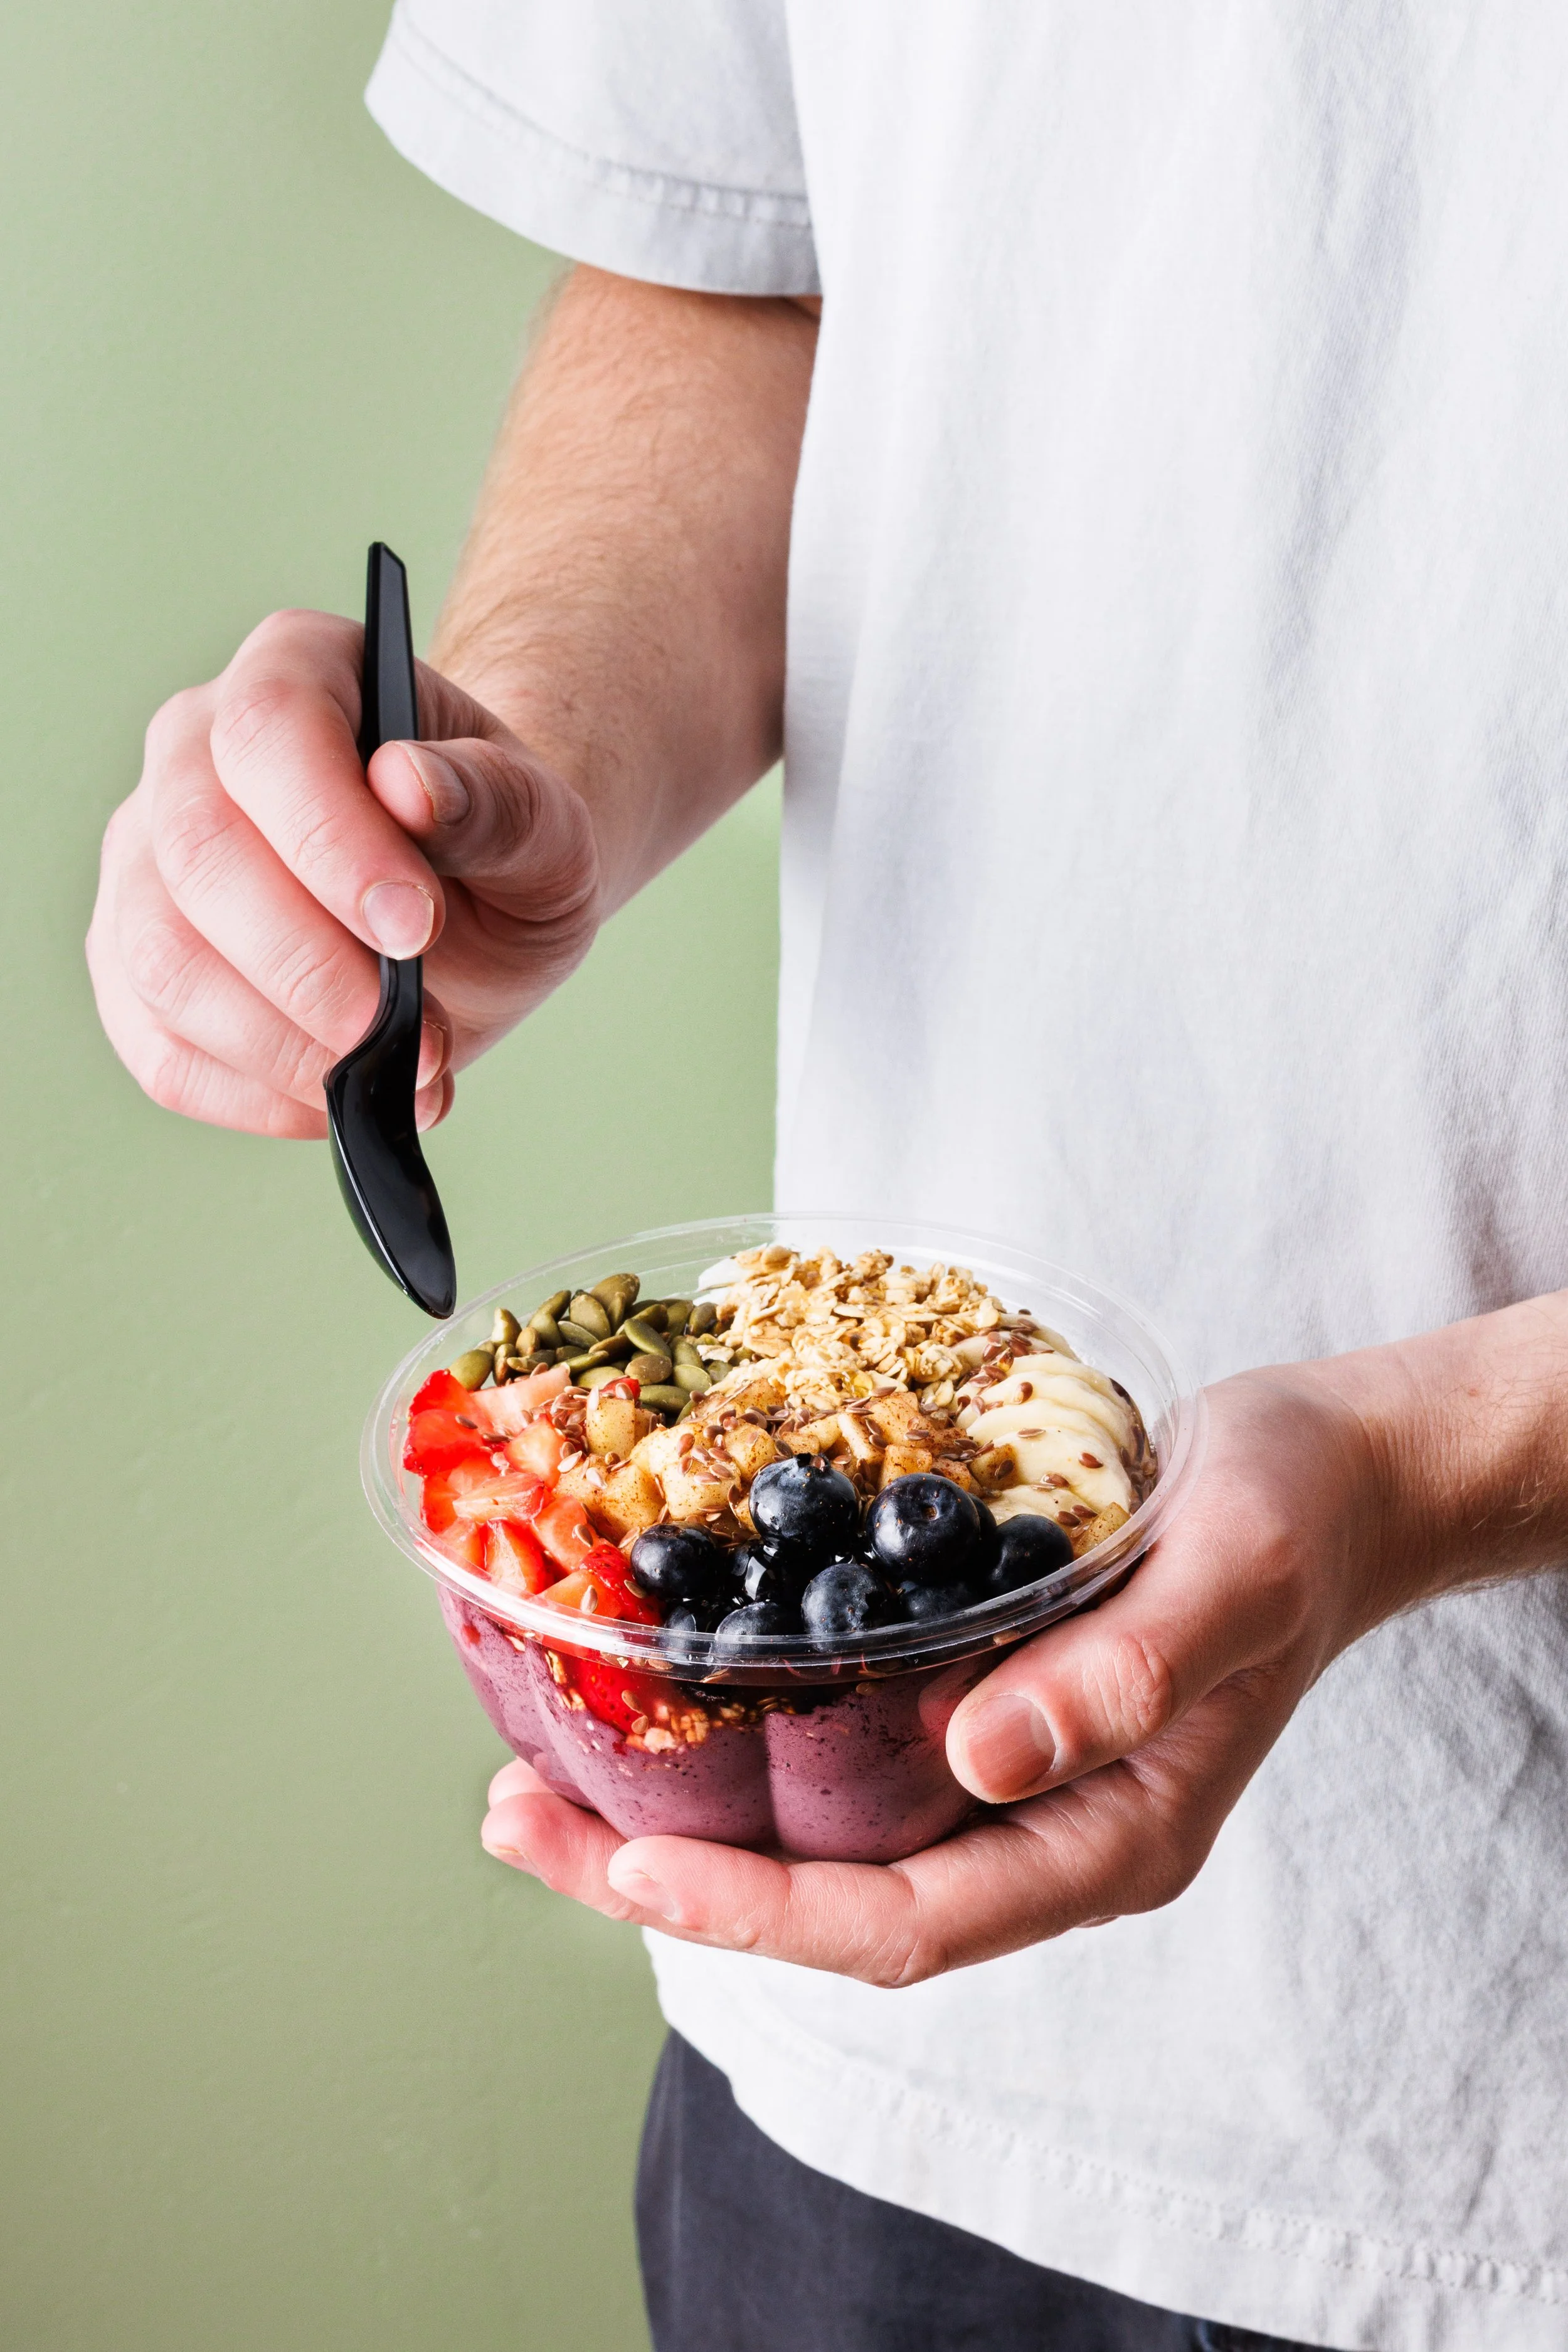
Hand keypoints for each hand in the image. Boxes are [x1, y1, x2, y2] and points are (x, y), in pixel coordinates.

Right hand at [88, 609, 599, 1136]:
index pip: (267, 732)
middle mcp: (191, 749)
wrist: (476, 900)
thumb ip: (493, 801)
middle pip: (199, 855)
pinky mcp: (135, 965)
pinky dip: (256, 1094)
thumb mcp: (543, 822)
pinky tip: (341, 1096)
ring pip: (162, 961)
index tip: (412, 928)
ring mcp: (146, 858)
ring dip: (288, 1046)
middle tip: (423, 1035)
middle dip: (313, 969)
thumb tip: (409, 787)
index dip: (330, 839)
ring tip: (406, 1072)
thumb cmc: (502, 843)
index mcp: (296, 671)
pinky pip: (160, 1049)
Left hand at [479, 1361, 1405, 1982]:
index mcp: (1104, 1838)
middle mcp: (1036, 1826)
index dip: (757, 1911)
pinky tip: (658, 1690)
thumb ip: (1125, 1675)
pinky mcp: (977, 1699)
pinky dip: (737, 1735)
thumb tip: (979, 1761)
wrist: (1329, 1474)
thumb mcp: (1233, 1577)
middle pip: (827, 1900)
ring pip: (818, 1833)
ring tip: (534, 1775)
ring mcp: (1004, 1771)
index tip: (628, 1873)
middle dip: (665, 1877)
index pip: (903, 1921)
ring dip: (675, 1815)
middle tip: (518, 1819)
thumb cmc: (1294, 1519)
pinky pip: (839, 1750)